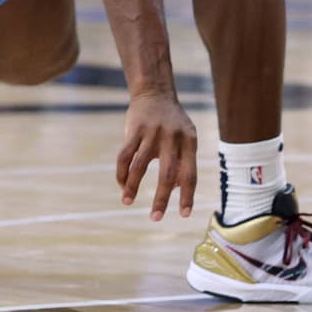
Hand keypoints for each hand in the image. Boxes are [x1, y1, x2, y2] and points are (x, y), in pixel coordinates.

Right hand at [117, 91, 196, 220]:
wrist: (155, 92)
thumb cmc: (173, 122)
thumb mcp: (186, 137)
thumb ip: (184, 161)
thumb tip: (177, 189)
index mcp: (189, 141)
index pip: (190, 173)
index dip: (187, 195)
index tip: (184, 215)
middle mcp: (172, 137)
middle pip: (168, 173)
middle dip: (161, 198)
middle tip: (155, 218)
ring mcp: (152, 133)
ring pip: (140, 166)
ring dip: (133, 187)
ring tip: (127, 202)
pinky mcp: (134, 130)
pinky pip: (125, 156)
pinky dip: (122, 173)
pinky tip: (122, 185)